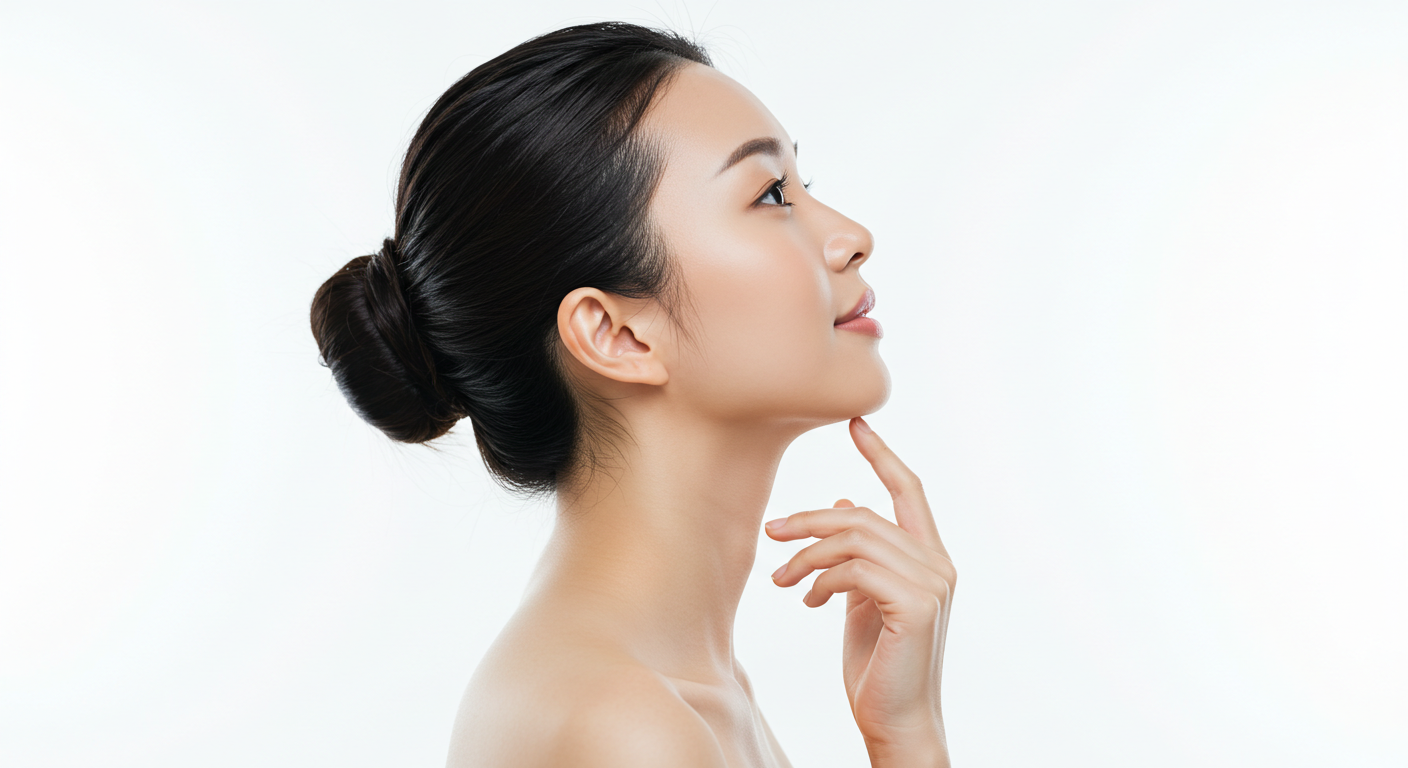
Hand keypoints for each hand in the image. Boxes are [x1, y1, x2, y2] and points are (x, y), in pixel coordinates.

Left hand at [765, 417, 954, 766]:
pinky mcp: (916, 605)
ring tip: (782, 580)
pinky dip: (822, 580)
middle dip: (810, 521)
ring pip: (855, 539)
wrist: (894, 720)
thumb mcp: (862, 599)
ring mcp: (932, 584)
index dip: (882, 455)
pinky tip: (809, 601)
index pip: (909, 491)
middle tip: (772, 534)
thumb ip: (859, 555)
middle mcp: (939, 565)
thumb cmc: (877, 664)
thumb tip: (844, 505)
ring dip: (807, 555)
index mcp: (930, 558)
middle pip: (865, 515)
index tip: (856, 423)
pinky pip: (856, 570)